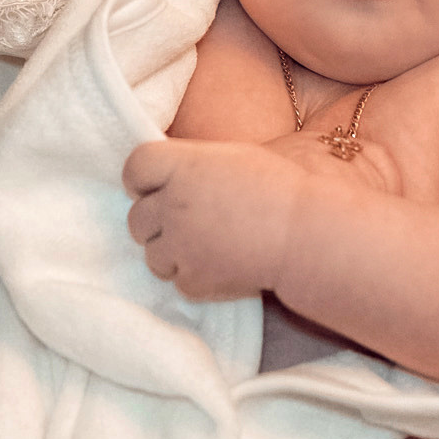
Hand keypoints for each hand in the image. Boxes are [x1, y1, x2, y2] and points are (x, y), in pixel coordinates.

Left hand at [121, 138, 299, 299]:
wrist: (304, 233)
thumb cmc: (277, 188)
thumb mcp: (229, 157)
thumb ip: (189, 165)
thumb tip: (163, 177)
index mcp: (181, 166)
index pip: (133, 168)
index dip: (143, 178)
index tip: (157, 184)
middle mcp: (172, 205)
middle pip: (136, 216)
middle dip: (156, 218)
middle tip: (188, 218)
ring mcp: (180, 246)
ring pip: (151, 253)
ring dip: (170, 249)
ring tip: (204, 243)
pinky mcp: (192, 281)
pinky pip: (176, 278)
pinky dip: (191, 273)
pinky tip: (217, 262)